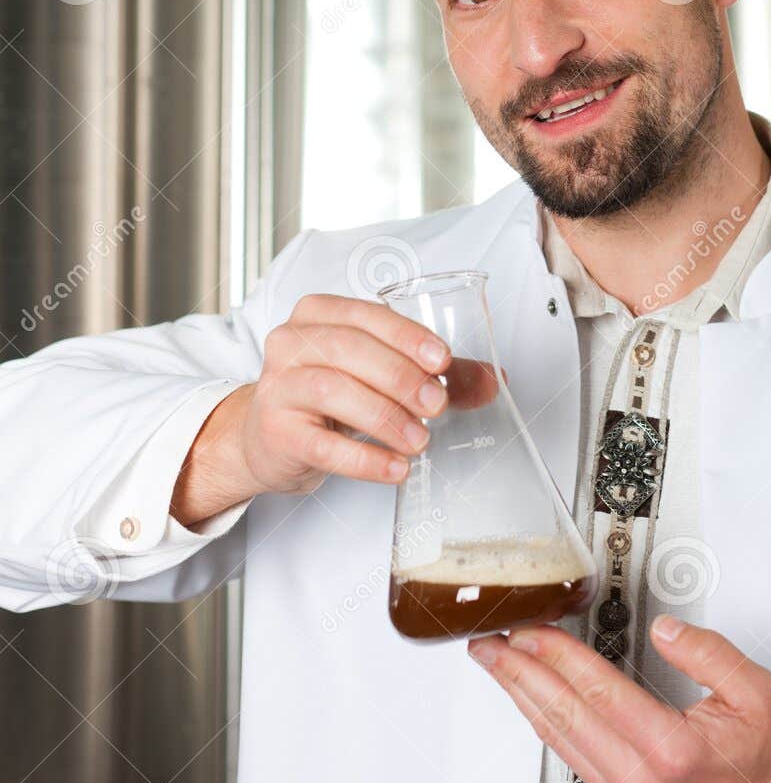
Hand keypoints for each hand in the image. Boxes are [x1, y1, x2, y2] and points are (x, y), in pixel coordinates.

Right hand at [171, 294, 497, 525]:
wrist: (266, 439)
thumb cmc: (327, 398)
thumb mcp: (375, 374)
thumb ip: (433, 374)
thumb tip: (492, 381)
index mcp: (318, 314)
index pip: (365, 314)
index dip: (406, 336)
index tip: (443, 360)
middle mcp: (290, 342)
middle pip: (350, 349)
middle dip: (401, 377)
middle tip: (438, 405)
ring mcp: (278, 387)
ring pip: (333, 391)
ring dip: (386, 417)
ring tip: (420, 440)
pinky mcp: (276, 433)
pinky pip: (323, 446)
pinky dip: (366, 459)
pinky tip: (396, 468)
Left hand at [468, 615, 770, 782]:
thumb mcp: (760, 693)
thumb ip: (710, 654)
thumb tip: (666, 629)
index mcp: (672, 752)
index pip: (596, 691)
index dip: (556, 655)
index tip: (530, 628)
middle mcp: (641, 780)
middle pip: (563, 716)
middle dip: (520, 673)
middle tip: (490, 642)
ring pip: (558, 739)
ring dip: (523, 696)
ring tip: (498, 664)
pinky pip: (569, 755)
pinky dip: (544, 721)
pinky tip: (532, 700)